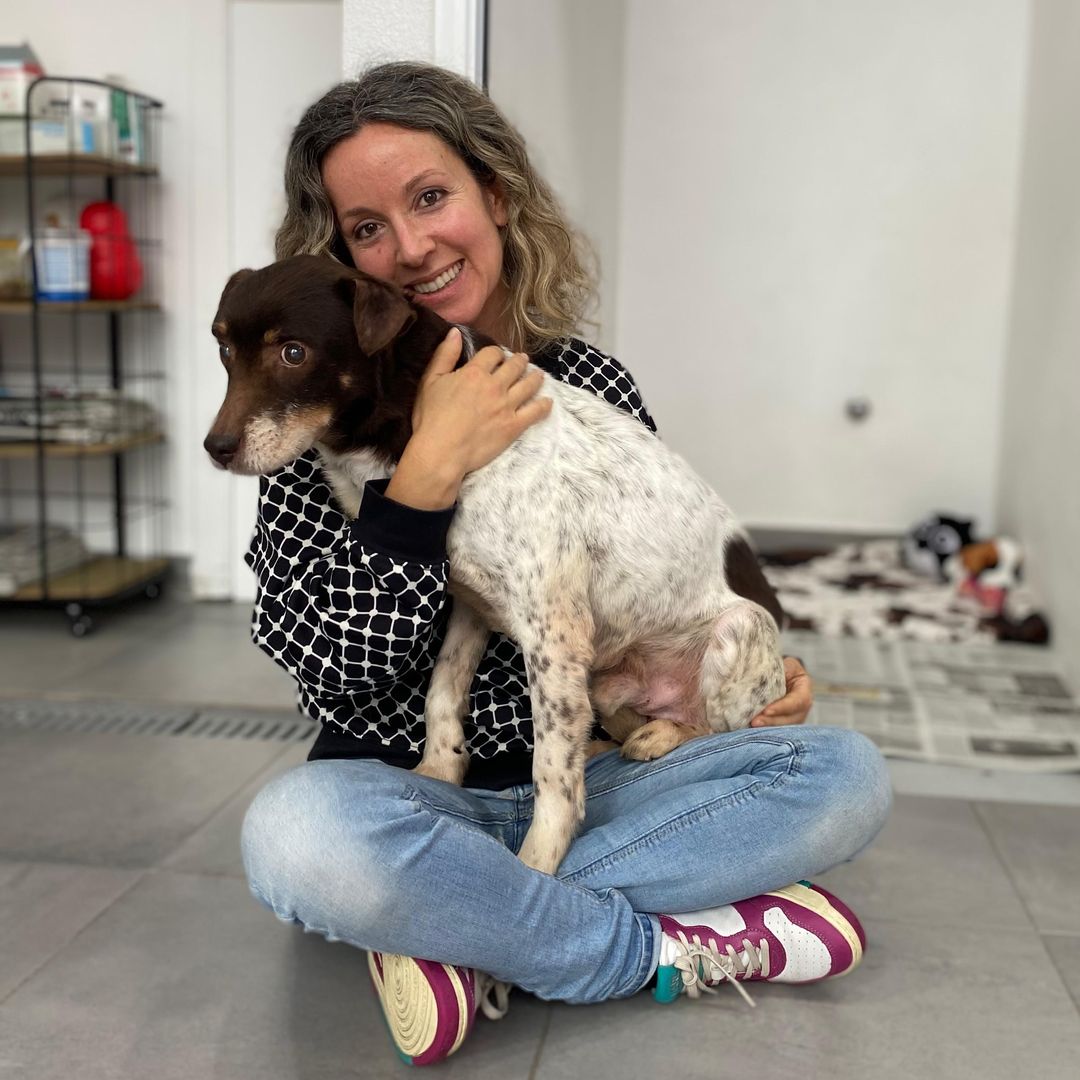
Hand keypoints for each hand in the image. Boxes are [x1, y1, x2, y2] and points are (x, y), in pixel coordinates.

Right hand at [408, 327, 551, 481]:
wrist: (441, 452)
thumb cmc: (431, 418)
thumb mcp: (430, 381)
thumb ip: (444, 355)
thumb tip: (455, 332)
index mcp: (474, 373)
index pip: (493, 353)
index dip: (496, 353)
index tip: (497, 357)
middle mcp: (494, 386)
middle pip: (515, 366)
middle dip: (520, 361)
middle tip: (523, 361)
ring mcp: (507, 406)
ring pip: (529, 385)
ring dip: (535, 377)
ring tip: (538, 376)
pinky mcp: (514, 425)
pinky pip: (536, 411)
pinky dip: (544, 405)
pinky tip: (547, 402)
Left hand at [749, 657, 812, 726]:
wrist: (777, 675)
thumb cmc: (782, 668)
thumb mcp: (786, 664)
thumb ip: (782, 669)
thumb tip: (768, 673)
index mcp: (804, 690)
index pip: (797, 702)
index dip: (782, 707)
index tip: (767, 710)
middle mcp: (801, 708)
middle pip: (790, 720)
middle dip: (772, 722)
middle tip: (754, 722)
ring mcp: (792, 719)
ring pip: (782, 728)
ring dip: (766, 728)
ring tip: (751, 726)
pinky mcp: (781, 724)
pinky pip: (774, 730)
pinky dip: (763, 731)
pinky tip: (749, 728)